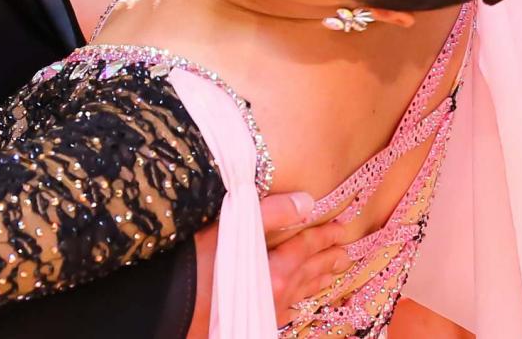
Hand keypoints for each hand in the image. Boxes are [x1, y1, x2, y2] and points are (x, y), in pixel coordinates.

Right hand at [188, 192, 350, 334]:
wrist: (174, 309)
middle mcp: (277, 294)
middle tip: (347, 252)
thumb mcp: (230, 230)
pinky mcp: (255, 319)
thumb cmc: (195, 267)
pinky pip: (287, 309)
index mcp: (275, 271)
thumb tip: (307, 202)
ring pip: (301, 292)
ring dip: (318, 280)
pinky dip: (299, 300)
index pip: (306, 247)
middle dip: (328, 259)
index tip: (343, 227)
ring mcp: (267, 310)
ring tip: (334, 273)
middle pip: (309, 271)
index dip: (324, 235)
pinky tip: (299, 301)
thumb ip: (270, 213)